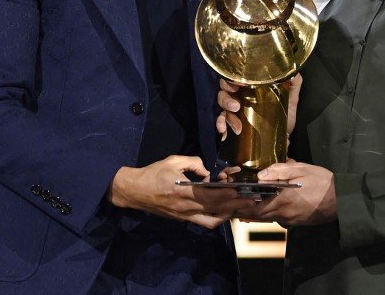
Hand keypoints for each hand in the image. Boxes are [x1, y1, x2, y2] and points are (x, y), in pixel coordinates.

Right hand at [108, 155, 257, 228]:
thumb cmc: (153, 173)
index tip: (240, 187)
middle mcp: (186, 207)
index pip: (211, 193)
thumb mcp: (173, 160)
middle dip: (235, 203)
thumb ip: (194, 162)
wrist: (135, 191)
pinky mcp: (182, 220)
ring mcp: (184, 216)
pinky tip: (224, 212)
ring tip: (240, 207)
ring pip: (211, 220)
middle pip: (216, 208)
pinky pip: (203, 223)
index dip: (228, 192)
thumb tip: (208, 170)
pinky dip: (216, 219)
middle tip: (249, 198)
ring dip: (228, 215)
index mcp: (183, 191)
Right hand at [216, 74, 302, 140]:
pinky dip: (221, 126)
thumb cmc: (284, 115)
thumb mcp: (290, 100)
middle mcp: (239, 98)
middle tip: (236, 106)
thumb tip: (294, 74)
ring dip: (226, 116)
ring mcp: (235, 112)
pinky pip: (221, 123)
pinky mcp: (233, 126)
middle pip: (224, 92)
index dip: (231, 79)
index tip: (237, 83)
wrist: (284, 136)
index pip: (234, 78)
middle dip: (226, 99)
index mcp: (249, 88)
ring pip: (222, 109)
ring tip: (237, 127)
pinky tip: (224, 132)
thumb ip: (294, 86)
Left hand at [233, 162, 335, 225]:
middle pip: (259, 216)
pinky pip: (278, 220)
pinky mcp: (298, 222)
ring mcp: (291, 220)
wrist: (342, 199)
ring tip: (241, 211)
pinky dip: (267, 216)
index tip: (231, 202)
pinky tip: (263, 212)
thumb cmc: (322, 181)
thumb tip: (260, 175)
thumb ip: (279, 171)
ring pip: (268, 219)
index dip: (242, 206)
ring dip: (255, 215)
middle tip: (231, 207)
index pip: (256, 207)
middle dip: (245, 212)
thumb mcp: (301, 169)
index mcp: (283, 200)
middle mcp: (285, 213)